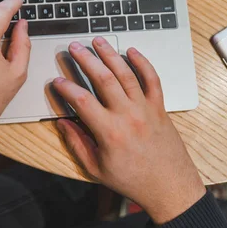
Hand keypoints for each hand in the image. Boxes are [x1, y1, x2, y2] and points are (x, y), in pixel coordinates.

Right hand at [53, 37, 205, 223]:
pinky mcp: (159, 107)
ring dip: (110, 54)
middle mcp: (128, 115)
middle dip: (86, 59)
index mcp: (109, 132)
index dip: (66, 88)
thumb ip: (77, 144)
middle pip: (103, 78)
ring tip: (98, 41)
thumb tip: (63, 123)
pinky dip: (143, 63)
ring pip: (126, 74)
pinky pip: (152, 79)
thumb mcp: (96, 169)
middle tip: (74, 47)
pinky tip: (132, 51)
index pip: (82, 101)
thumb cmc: (133, 180)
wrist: (169, 186)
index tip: (57, 80)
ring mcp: (145, 108)